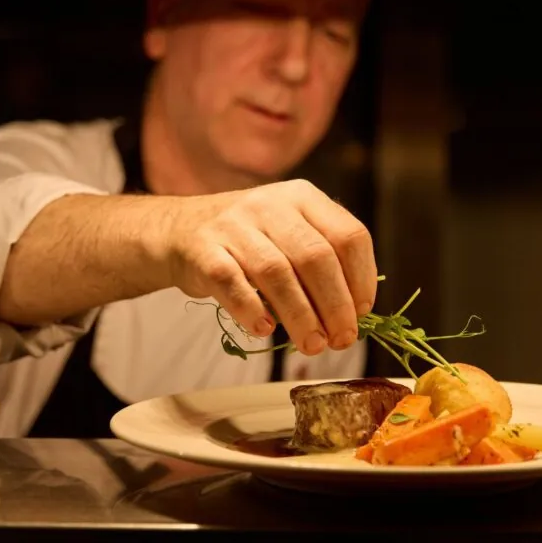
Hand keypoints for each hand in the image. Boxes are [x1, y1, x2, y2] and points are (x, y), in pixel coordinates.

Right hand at [161, 179, 377, 355]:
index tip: (361, 313)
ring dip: (300, 316)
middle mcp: (270, 204)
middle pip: (316, 257)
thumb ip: (322, 262)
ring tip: (312, 345)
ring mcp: (233, 224)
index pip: (348, 236)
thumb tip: (353, 314)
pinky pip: (231, 283)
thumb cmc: (248, 242)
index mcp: (302, 197)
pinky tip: (265, 330)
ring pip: (276, 273)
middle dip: (335, 305)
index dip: (362, 278)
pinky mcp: (202, 249)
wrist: (180, 231)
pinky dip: (251, 310)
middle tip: (341, 340)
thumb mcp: (290, 234)